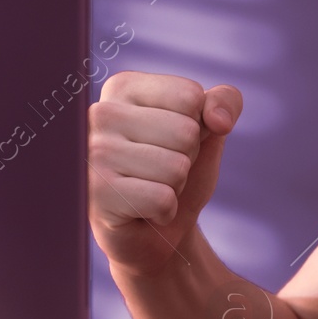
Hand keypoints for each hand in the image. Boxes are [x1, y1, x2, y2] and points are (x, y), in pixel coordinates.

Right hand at [87, 71, 242, 279]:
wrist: (156, 230)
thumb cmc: (176, 171)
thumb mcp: (210, 130)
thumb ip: (225, 102)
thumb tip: (219, 120)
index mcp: (123, 87)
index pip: (191, 96)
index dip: (198, 126)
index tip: (171, 142)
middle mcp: (99, 114)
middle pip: (186, 132)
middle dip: (187, 159)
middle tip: (160, 171)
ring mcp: (92, 155)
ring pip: (176, 167)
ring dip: (175, 186)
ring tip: (150, 188)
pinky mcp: (96, 195)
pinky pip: (162, 199)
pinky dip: (165, 211)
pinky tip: (142, 211)